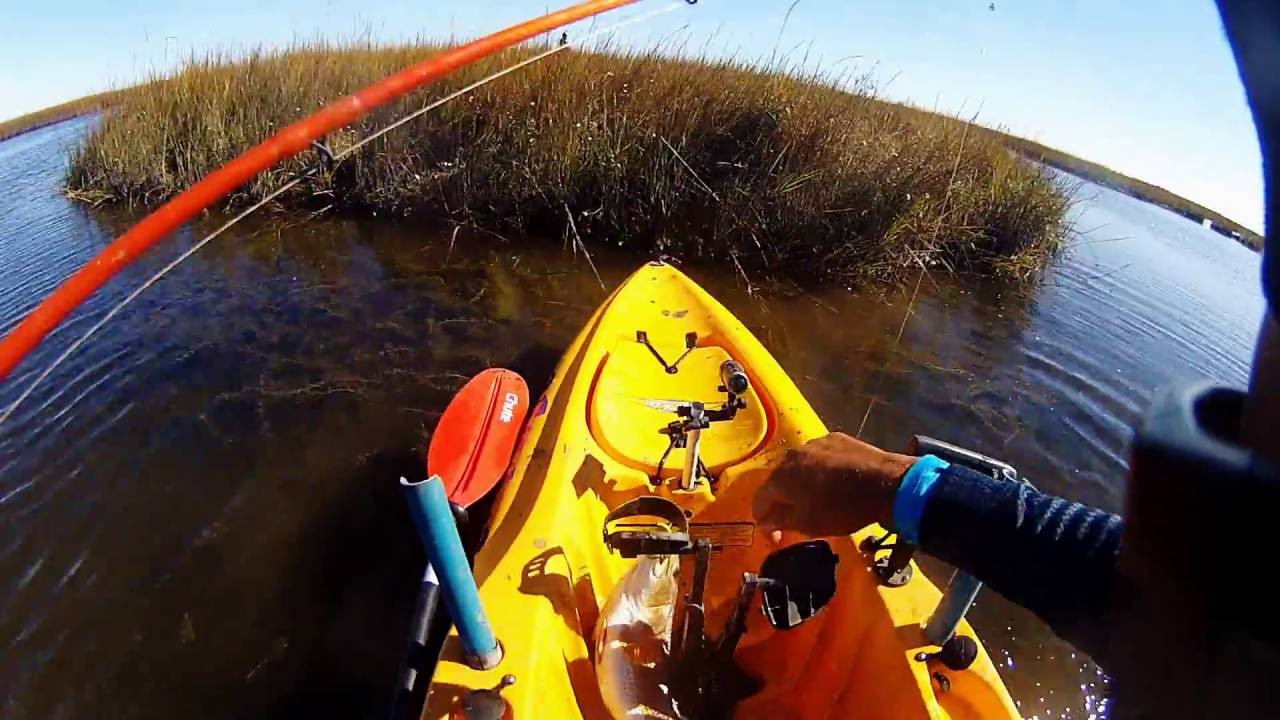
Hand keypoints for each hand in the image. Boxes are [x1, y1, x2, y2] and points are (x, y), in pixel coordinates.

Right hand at [753, 432, 916, 536]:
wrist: (885, 483)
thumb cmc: (843, 509)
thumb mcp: (808, 524)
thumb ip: (781, 521)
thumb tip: (765, 521)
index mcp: (780, 477)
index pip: (760, 500)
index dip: (764, 521)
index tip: (776, 537)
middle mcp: (792, 455)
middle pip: (779, 481)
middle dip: (783, 500)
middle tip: (795, 518)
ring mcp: (815, 443)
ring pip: (800, 467)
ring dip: (802, 483)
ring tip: (817, 498)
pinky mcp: (836, 439)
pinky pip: (820, 457)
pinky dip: (821, 470)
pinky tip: (835, 482)